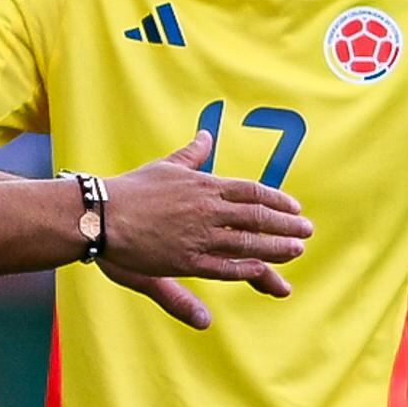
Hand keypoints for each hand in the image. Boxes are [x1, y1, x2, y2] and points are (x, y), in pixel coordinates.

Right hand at [99, 129, 312, 330]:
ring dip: (276, 247)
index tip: (295, 208)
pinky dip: (245, 267)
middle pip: (257, 217)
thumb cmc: (129, 190)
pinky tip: (263, 269)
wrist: (100, 214)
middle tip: (307, 232)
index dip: (277, 201)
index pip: (251, 192)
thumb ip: (190, 155)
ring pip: (247, 242)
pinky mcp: (184, 260)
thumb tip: (206, 136)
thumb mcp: (164, 166)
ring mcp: (198, 236)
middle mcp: (207, 210)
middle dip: (286, 226)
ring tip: (297, 251)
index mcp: (204, 186)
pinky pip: (223, 266)